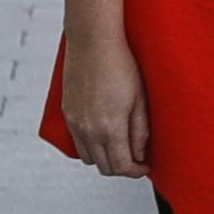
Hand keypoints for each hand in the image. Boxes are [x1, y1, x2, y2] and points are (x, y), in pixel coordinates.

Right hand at [62, 32, 151, 177]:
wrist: (92, 42)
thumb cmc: (122, 67)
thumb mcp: (140, 100)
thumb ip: (140, 131)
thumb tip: (140, 155)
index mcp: (110, 128)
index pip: (122, 166)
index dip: (136, 171)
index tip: (146, 167)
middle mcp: (88, 130)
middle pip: (104, 166)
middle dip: (122, 168)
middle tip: (137, 160)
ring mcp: (74, 122)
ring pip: (88, 158)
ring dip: (105, 159)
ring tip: (121, 147)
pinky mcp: (67, 113)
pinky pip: (77, 142)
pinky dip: (91, 147)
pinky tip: (104, 136)